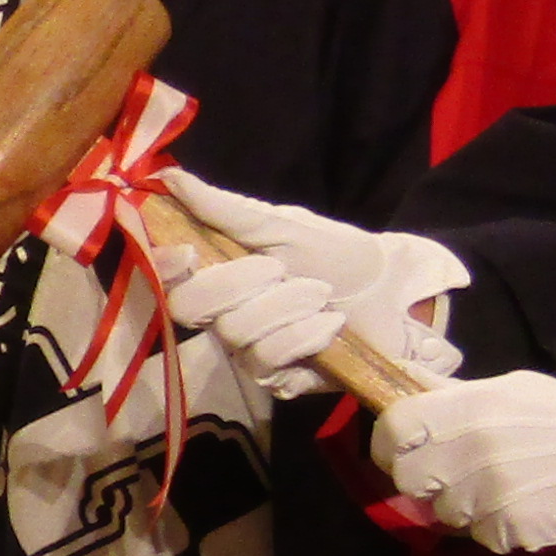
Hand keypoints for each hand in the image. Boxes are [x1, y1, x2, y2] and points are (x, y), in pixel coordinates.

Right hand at [155, 177, 465, 399]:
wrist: (390, 295)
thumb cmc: (334, 255)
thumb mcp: (283, 226)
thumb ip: (225, 209)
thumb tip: (169, 175)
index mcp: (217, 275)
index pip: (166, 277)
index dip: (165, 266)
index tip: (188, 252)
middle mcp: (222, 316)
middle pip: (188, 308)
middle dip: (238, 283)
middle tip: (279, 269)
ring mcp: (245, 351)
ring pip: (236, 333)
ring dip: (287, 307)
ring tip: (320, 296)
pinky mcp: (276, 380)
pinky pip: (270, 360)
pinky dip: (305, 335)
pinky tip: (331, 326)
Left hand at [372, 370, 555, 551]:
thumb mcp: (507, 388)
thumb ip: (452, 392)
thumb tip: (404, 378)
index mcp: (463, 411)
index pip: (393, 429)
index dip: (386, 441)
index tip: (396, 447)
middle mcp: (466, 454)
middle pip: (407, 479)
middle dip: (420, 477)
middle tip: (447, 471)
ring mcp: (485, 496)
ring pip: (445, 512)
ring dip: (463, 503)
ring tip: (498, 487)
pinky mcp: (507, 530)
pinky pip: (481, 534)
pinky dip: (495, 525)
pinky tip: (521, 506)